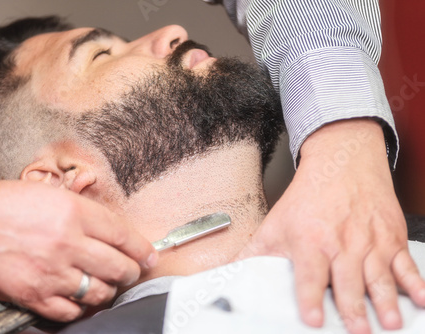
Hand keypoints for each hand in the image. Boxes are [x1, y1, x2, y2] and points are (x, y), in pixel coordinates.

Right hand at [0, 180, 156, 321]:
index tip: (150, 256)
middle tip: (131, 271)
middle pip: (119, 267)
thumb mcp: (47, 193)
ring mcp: (53, 273)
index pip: (124, 235)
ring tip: (105, 284)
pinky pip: (72, 311)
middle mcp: (69, 244)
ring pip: (100, 292)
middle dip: (131, 271)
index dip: (143, 249)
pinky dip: (80, 307)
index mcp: (74, 213)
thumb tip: (106, 228)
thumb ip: (80, 210)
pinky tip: (78, 298)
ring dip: (108, 290)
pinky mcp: (35, 296)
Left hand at [236, 119, 424, 333]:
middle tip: (358, 332)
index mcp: (311, 241)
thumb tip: (231, 273)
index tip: (313, 320)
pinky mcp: (391, 237)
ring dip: (386, 303)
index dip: (311, 299)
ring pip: (380, 277)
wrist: (342, 162)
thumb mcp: (276, 224)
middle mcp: (342, 242)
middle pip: (348, 282)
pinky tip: (421, 300)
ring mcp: (370, 240)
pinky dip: (416, 283)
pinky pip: (406, 264)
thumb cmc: (309, 197)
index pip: (310, 276)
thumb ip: (256, 253)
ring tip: (389, 324)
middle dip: (354, 310)